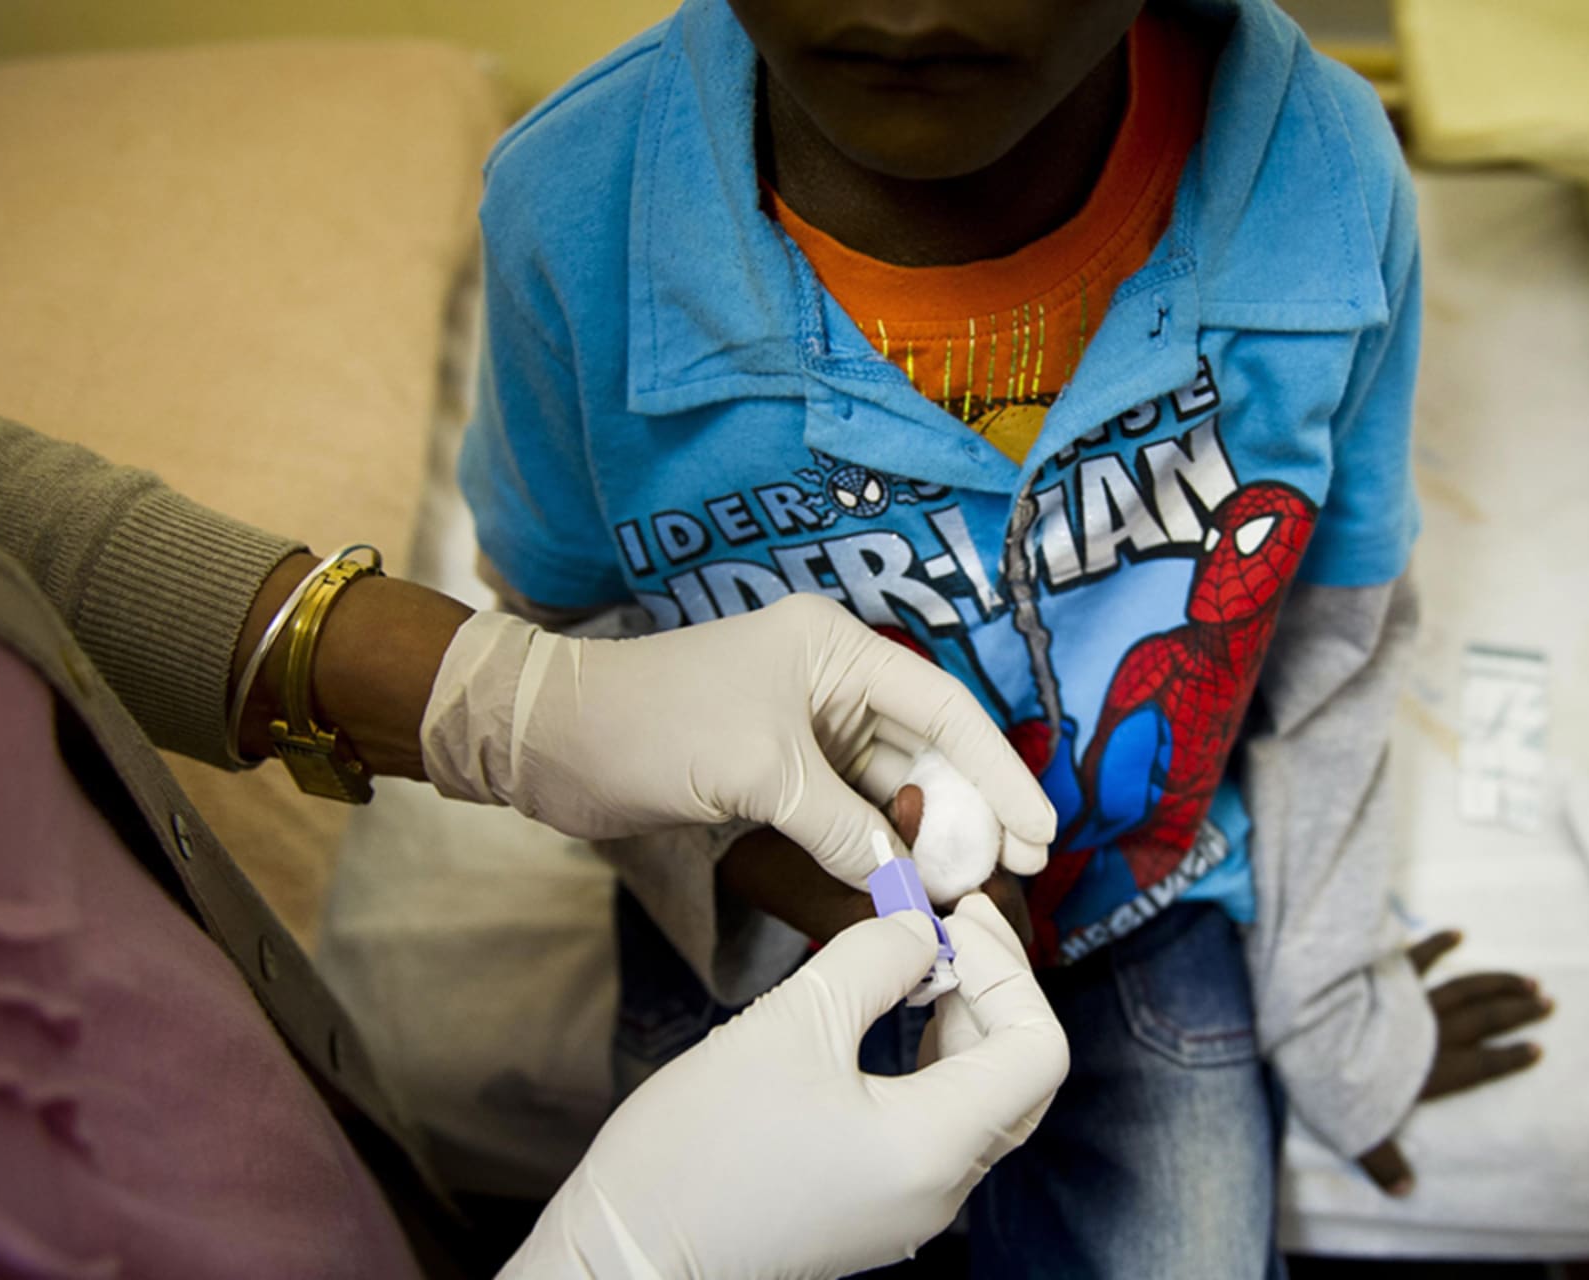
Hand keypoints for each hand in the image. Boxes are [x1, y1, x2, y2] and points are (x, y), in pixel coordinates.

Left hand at [422, 593, 1055, 888]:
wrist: (550, 741)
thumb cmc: (652, 725)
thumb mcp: (759, 772)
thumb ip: (842, 825)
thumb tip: (907, 882)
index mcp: (836, 649)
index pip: (945, 709)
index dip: (999, 771)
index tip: (1038, 829)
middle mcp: (831, 682)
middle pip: (927, 750)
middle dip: (970, 810)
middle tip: (1017, 871)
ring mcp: (804, 729)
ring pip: (890, 787)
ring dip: (926, 835)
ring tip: (968, 887)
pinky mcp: (776, 772)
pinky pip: (848, 810)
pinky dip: (877, 845)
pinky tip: (907, 883)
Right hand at [502, 895, 1068, 1278]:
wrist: (626, 1253)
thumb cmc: (699, 1150)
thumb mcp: (790, 1023)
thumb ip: (874, 960)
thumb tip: (919, 927)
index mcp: (935, 1146)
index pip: (1039, 1051)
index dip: (1010, 971)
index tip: (957, 917)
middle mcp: (939, 1187)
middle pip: (1019, 1078)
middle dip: (992, 989)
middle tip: (945, 926)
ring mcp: (908, 1205)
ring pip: (980, 1101)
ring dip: (961, 1022)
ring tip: (914, 961)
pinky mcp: (873, 1204)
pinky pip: (936, 1125)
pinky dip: (929, 1060)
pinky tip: (885, 1016)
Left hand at [1357, 930, 1552, 1195]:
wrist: (1308, 1029)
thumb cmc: (1331, 1081)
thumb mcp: (1357, 1130)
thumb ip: (1384, 1161)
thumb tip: (1403, 1192)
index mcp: (1430, 1071)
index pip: (1482, 1065)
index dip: (1511, 1057)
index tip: (1539, 1049)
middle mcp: (1430, 1032)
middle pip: (1484, 1019)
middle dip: (1518, 1011)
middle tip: (1549, 1001)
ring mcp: (1410, 999)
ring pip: (1466, 987)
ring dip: (1498, 982)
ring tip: (1528, 979)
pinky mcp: (1385, 974)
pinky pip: (1418, 955)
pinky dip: (1438, 942)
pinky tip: (1458, 933)